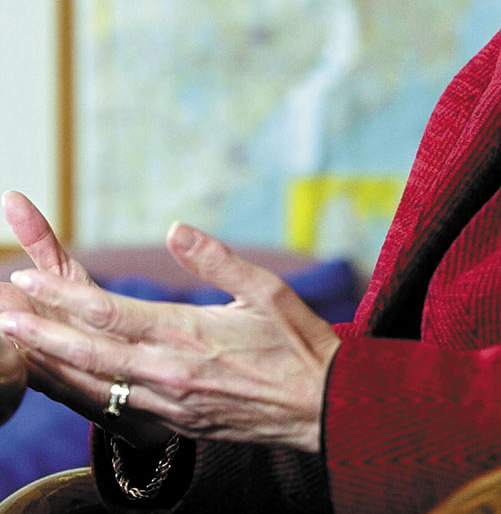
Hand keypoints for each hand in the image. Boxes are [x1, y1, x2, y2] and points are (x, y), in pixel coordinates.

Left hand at [0, 222, 340, 452]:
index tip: (27, 277)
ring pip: (96, 384)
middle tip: (3, 315)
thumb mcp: (266, 289)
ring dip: (54, 363)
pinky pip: (117, 406)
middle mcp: (170, 374)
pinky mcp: (176, 422)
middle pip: (89, 352)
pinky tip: (68, 377)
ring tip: (21, 343)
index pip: (111, 313)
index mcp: (189, 336)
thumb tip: (174, 227)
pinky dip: (84, 389)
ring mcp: (169, 404)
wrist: (320, 408)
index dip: (63, 296)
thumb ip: (216, 259)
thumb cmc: (297, 343)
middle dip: (40, 334)